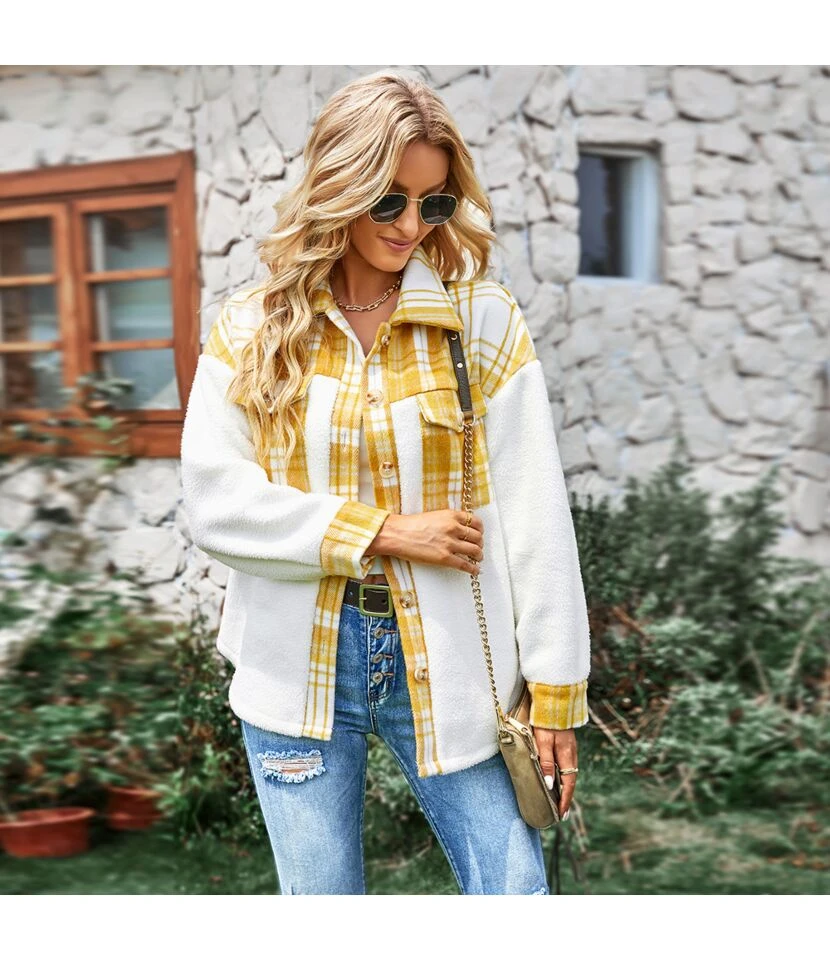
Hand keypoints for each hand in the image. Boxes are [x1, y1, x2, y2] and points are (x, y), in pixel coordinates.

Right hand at [368, 510, 484, 574]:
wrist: (397, 534)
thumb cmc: (411, 525)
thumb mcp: (435, 516)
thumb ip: (449, 521)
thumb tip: (461, 530)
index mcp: (451, 516)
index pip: (475, 522)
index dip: (480, 530)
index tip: (479, 534)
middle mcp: (453, 528)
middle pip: (477, 537)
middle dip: (480, 544)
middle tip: (478, 548)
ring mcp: (450, 544)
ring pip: (475, 551)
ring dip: (478, 556)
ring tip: (477, 559)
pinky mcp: (444, 558)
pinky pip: (465, 565)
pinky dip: (473, 569)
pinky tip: (475, 571)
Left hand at [532, 726, 577, 820]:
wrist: (554, 701)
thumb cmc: (546, 722)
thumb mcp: (543, 742)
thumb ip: (546, 763)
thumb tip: (550, 785)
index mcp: (567, 756)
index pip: (568, 784)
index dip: (565, 800)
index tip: (561, 815)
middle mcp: (571, 754)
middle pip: (570, 781)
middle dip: (566, 798)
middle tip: (561, 813)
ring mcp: (570, 749)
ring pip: (569, 773)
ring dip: (565, 788)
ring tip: (559, 801)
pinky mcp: (566, 744)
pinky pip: (566, 765)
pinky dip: (564, 777)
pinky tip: (558, 779)